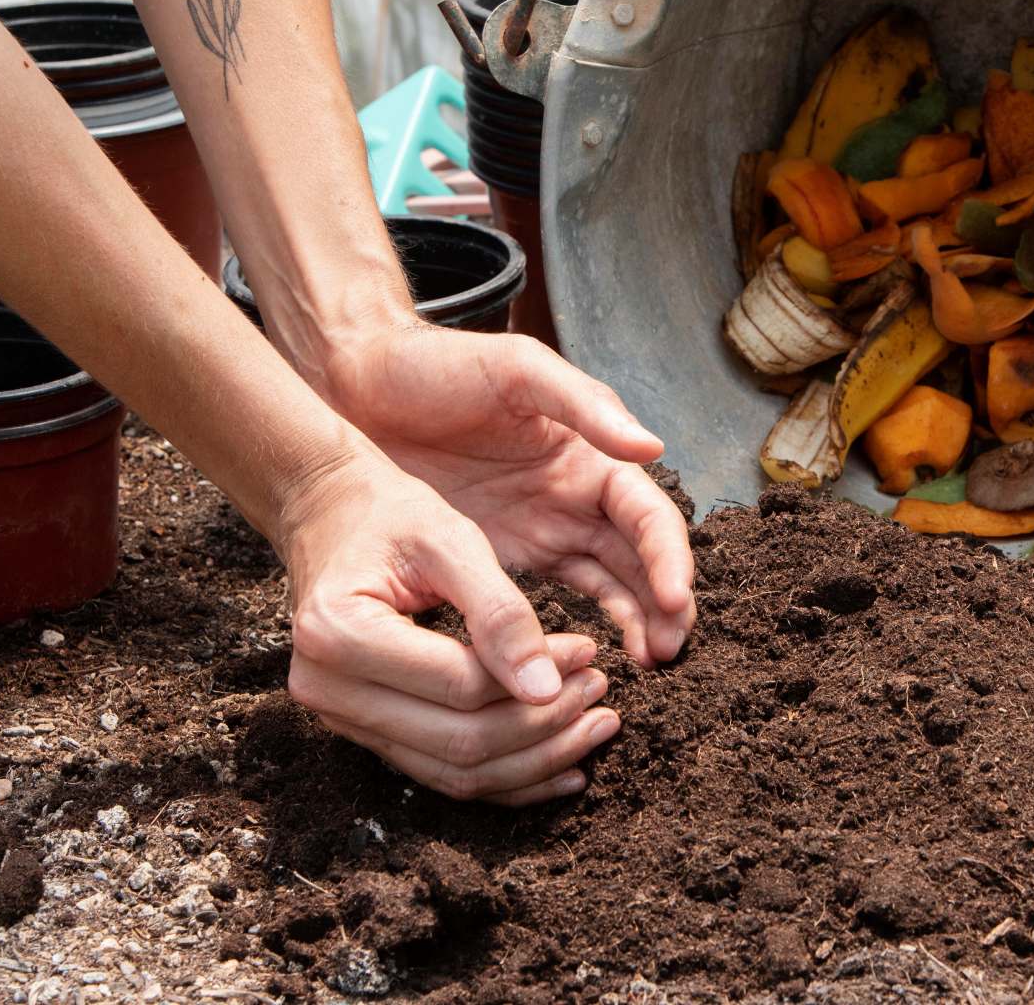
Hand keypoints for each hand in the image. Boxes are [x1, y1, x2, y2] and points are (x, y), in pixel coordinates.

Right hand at [278, 451, 622, 803]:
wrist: (330, 517)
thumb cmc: (389, 516)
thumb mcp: (448, 539)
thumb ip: (498, 611)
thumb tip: (547, 690)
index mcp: (339, 633)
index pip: (460, 685)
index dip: (537, 677)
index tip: (590, 651)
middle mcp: (327, 689)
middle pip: (459, 741)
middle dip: (543, 727)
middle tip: (601, 692)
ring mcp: (340, 718)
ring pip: (455, 771)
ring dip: (534, 759)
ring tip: (594, 727)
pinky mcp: (365, 731)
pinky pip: (442, 773)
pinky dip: (506, 777)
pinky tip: (561, 766)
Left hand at [311, 322, 695, 666]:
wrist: (357, 385)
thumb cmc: (438, 366)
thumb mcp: (516, 370)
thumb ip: (584, 405)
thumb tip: (653, 446)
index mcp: (590, 455)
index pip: (648, 516)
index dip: (668, 557)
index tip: (675, 600)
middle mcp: (576, 499)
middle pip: (640, 561)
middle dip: (663, 606)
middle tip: (667, 653)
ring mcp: (542, 531)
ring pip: (609, 587)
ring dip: (634, 624)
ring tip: (647, 667)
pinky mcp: (501, 559)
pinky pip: (555, 602)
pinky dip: (579, 632)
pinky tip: (588, 663)